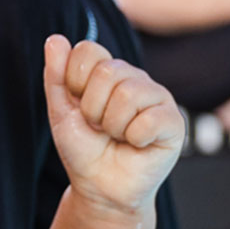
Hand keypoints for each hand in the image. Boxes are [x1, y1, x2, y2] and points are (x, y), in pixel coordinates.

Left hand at [45, 35, 182, 216]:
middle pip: (107, 72)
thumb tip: (55, 38)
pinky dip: (135, 138)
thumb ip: (57, 76)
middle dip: (93, 109)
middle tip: (99, 127)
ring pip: (127, 95)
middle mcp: (135, 78)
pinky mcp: (174, 121)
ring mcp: (157, 97)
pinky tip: (138, 145)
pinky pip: (150, 119)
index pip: (88, 50)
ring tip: (118, 137)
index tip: (79, 107)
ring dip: (113, 126)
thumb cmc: (84, 151)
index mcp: (109, 71)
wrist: (101, 190)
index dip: (74, 82)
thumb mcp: (61, 112)